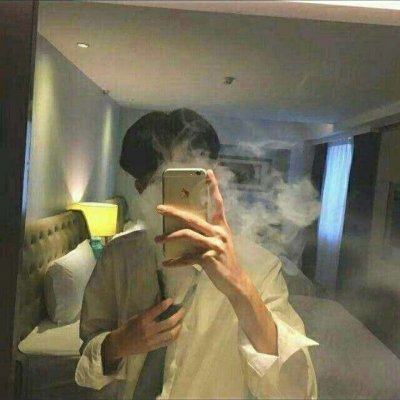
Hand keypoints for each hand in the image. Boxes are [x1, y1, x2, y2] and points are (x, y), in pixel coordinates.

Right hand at [103, 298, 184, 365]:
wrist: (120, 344)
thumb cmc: (128, 327)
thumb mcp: (136, 316)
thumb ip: (149, 311)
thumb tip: (160, 300)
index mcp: (143, 320)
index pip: (157, 310)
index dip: (166, 304)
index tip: (172, 300)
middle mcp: (149, 330)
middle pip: (169, 323)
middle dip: (178, 315)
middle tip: (182, 310)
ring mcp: (153, 340)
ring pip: (171, 334)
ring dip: (179, 326)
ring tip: (182, 320)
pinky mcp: (155, 347)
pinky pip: (169, 342)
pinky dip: (175, 335)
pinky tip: (178, 330)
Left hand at [155, 169, 247, 300]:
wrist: (235, 281)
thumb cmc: (224, 260)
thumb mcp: (219, 242)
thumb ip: (207, 233)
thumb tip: (185, 226)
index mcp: (221, 226)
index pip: (217, 203)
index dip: (213, 187)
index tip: (208, 173)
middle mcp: (218, 233)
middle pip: (192, 218)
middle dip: (174, 212)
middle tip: (159, 208)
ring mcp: (214, 245)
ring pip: (187, 235)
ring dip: (169, 237)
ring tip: (157, 240)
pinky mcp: (208, 259)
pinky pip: (187, 258)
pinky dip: (175, 261)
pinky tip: (166, 263)